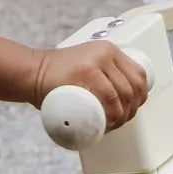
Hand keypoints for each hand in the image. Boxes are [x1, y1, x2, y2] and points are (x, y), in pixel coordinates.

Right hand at [29, 40, 147, 131]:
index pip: (138, 74)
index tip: (132, 108)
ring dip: (122, 115)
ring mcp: (96, 62)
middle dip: (132, 109)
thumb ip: (102, 74)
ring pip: (123, 93)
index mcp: (109, 50)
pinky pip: (110, 97)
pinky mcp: (86, 72)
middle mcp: (106, 53)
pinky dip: (113, 113)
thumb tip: (123, 98)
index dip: (140, 96)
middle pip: (133, 86)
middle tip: (120, 120)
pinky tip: (109, 122)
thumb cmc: (57, 75)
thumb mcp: (86, 64)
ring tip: (112, 123)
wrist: (32, 72)